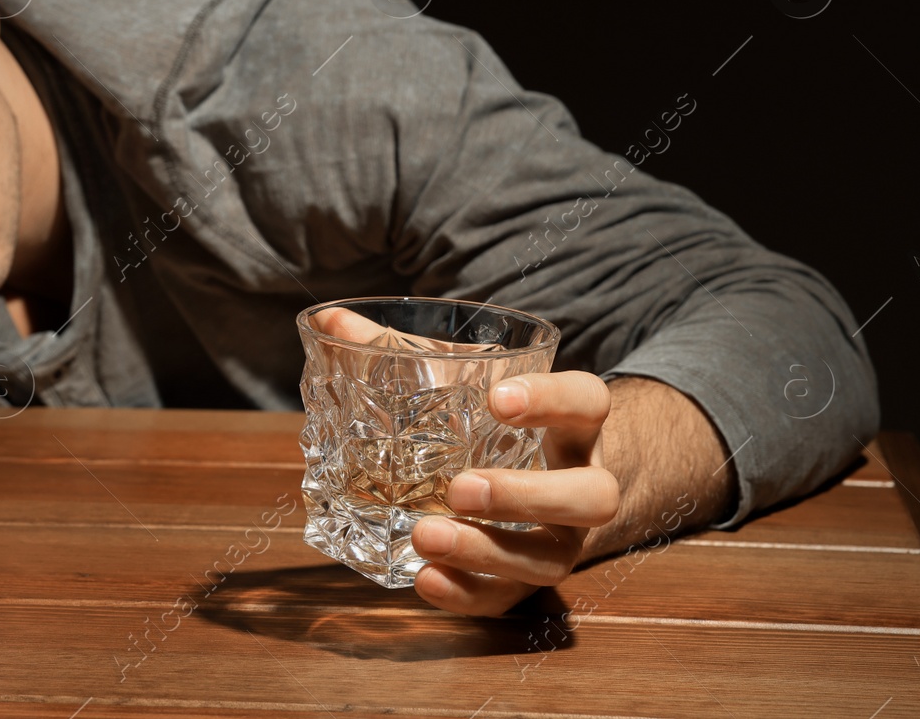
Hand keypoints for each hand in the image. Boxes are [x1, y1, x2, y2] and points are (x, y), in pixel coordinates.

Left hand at [311, 306, 620, 616]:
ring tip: (424, 536)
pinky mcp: (531, 582)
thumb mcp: (462, 380)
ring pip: (551, 558)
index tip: (498, 398)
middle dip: (525, 495)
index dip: (552, 400)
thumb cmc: (491, 421)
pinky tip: (425, 579)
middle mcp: (583, 483)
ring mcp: (564, 540)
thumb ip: (399, 352)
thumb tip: (329, 319)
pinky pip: (510, 600)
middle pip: (590, 497)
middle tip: (460, 487)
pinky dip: (468, 594)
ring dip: (487, 552)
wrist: (542, 482)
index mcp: (574, 423)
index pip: (587, 402)